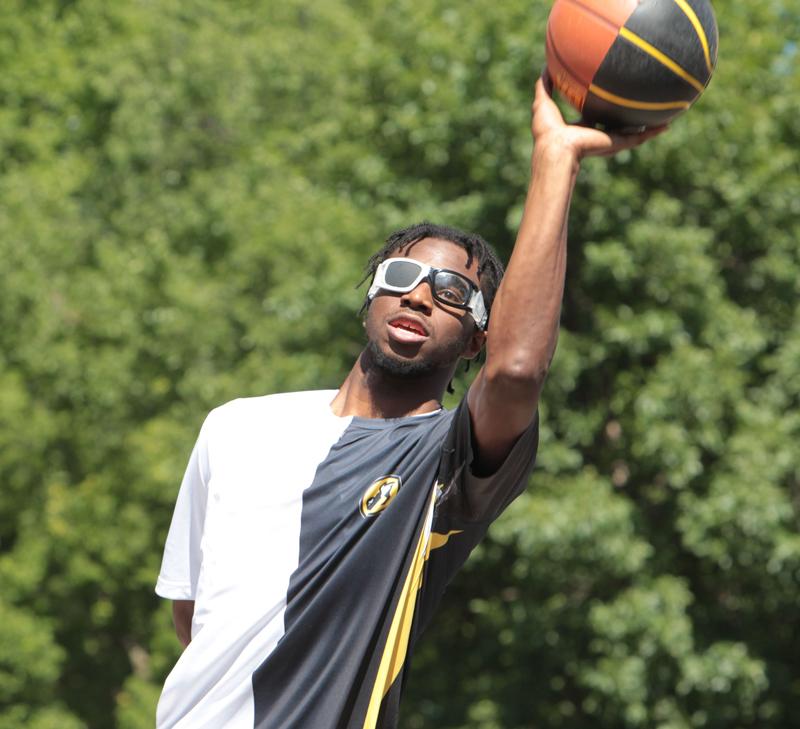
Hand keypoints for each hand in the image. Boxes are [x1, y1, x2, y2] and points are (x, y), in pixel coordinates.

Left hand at [532, 70, 667, 160]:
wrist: (556, 146)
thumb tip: (545, 68)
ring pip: (634, 133)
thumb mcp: (544, 102)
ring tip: (664, 117)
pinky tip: (666, 125)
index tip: (613, 100)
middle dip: (630, 119)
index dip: (604, 109)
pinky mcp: (616, 143)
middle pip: (618, 126)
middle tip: (642, 107)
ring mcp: (608, 140)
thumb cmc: (547, 130)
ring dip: (648, 127)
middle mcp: (597, 135)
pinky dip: (652, 132)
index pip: (596, 118)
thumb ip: (545, 85)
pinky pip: (639, 137)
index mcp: (582, 129)